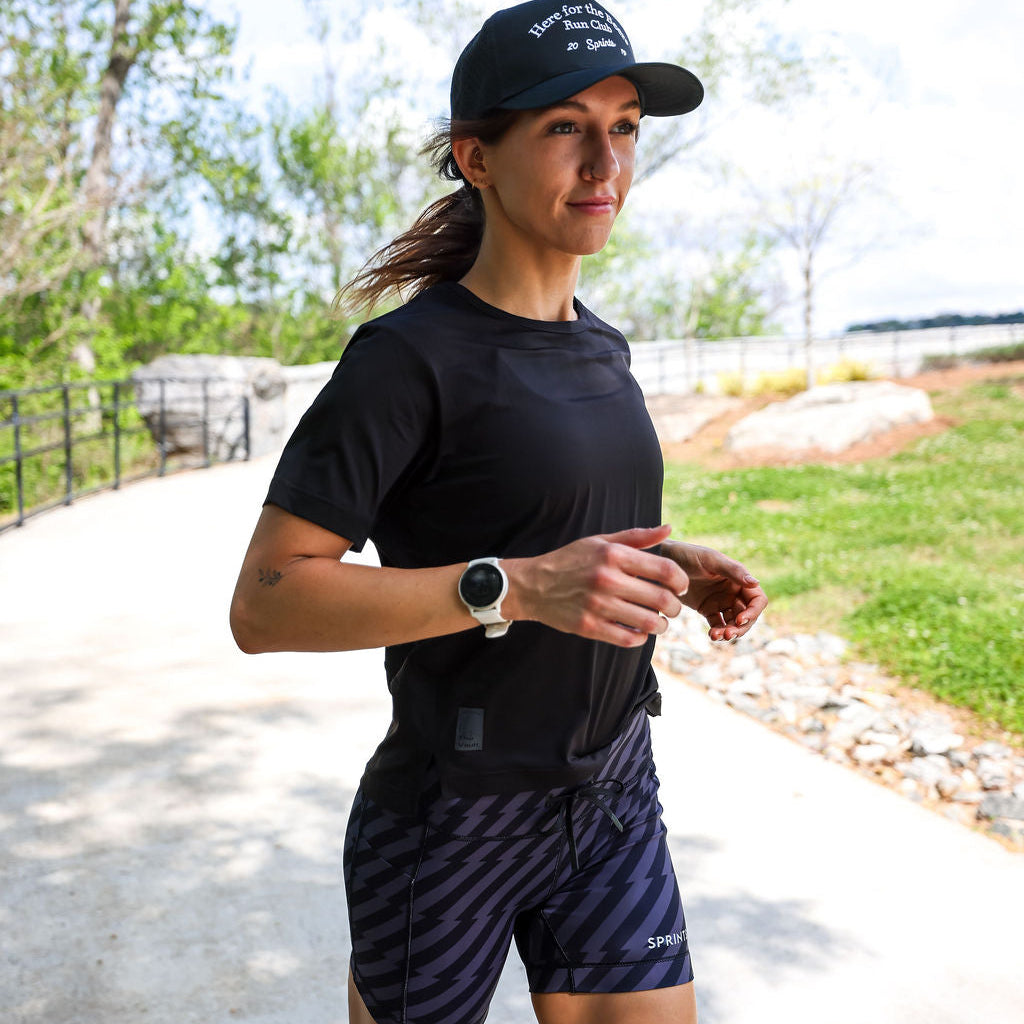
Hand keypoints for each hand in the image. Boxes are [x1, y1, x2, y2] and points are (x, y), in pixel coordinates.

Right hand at [503, 525, 688, 648]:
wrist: (532, 585)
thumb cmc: (570, 560)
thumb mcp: (600, 541)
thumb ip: (637, 537)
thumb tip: (668, 529)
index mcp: (613, 555)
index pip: (665, 570)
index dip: (681, 581)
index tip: (681, 586)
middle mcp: (606, 579)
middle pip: (661, 599)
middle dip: (674, 607)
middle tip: (672, 608)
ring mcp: (597, 605)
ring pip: (648, 622)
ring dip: (661, 625)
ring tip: (659, 622)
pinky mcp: (588, 627)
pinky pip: (628, 639)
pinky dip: (640, 638)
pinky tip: (638, 631)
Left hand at [662, 540, 766, 641]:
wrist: (664, 561)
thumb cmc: (689, 554)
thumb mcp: (711, 560)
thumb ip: (733, 571)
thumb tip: (756, 583)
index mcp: (739, 578)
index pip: (757, 600)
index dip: (753, 612)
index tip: (740, 620)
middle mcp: (733, 591)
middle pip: (747, 615)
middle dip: (741, 627)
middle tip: (728, 634)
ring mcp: (721, 601)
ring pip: (733, 623)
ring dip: (729, 632)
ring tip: (716, 636)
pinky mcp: (707, 609)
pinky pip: (717, 624)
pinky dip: (717, 632)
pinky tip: (711, 635)